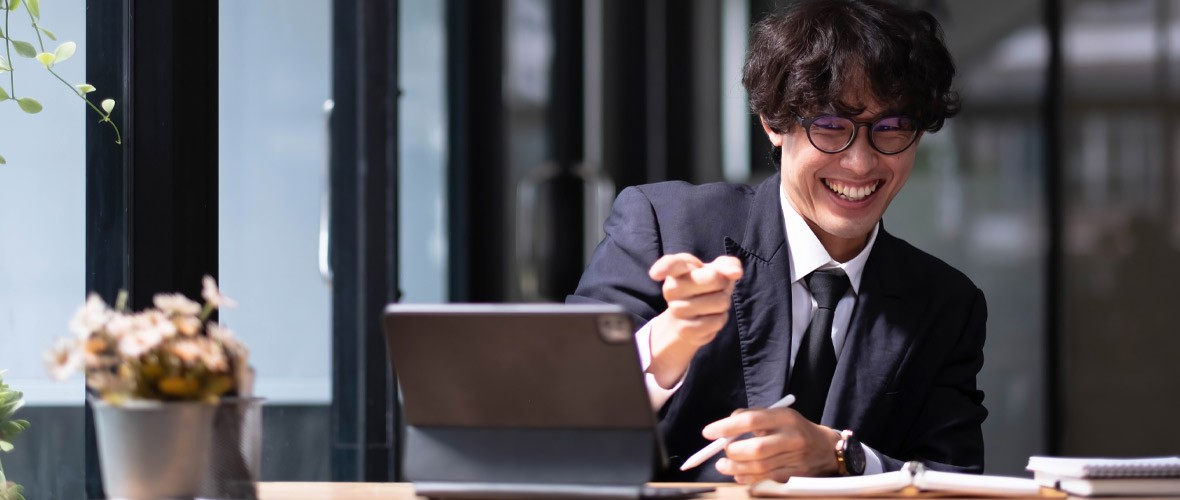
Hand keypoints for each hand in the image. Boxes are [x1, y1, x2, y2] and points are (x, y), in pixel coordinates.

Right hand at [645, 254, 742, 387]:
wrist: (690, 316)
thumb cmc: (705, 286)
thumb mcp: (716, 270)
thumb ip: (728, 265)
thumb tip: (736, 273)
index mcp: (678, 268)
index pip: (670, 265)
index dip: (663, 268)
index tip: (655, 274)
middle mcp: (672, 288)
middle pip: (714, 278)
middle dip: (723, 283)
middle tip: (713, 288)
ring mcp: (677, 310)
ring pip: (719, 302)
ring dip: (723, 303)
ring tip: (710, 303)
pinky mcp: (685, 330)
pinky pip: (717, 322)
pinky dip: (720, 319)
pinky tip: (709, 317)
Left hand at [702, 407, 841, 482]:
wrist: (825, 448)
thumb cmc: (794, 428)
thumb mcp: (778, 414)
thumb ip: (752, 417)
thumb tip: (724, 427)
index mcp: (785, 417)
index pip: (751, 421)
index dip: (726, 427)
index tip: (708, 433)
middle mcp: (791, 438)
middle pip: (756, 449)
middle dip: (733, 452)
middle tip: (721, 452)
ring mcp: (793, 459)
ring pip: (759, 468)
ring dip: (735, 468)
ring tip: (722, 465)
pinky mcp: (792, 475)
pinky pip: (765, 479)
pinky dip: (746, 478)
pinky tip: (738, 474)